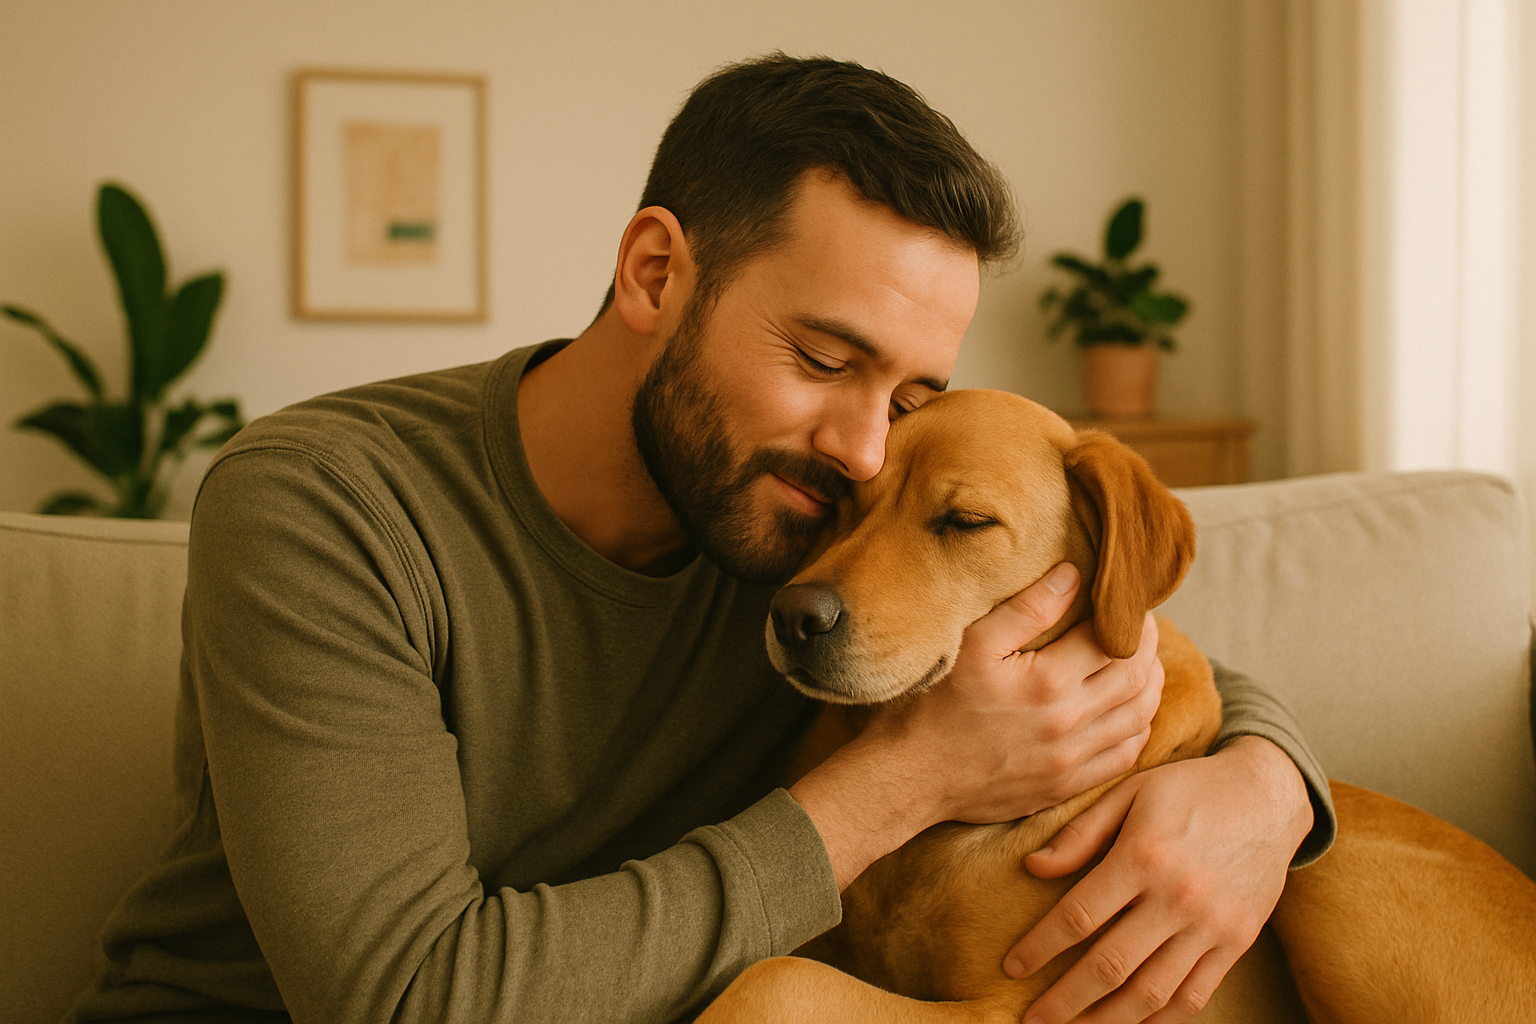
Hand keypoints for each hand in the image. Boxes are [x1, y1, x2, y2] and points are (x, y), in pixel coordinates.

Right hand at [865, 579, 1163, 826]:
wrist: (910, 776)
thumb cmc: (933, 704)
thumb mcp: (972, 643)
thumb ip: (1027, 608)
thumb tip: (1074, 575)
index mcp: (1048, 682)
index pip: (1116, 641)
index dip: (1130, 618)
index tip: (1126, 603)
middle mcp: (1069, 724)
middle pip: (1137, 679)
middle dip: (1146, 647)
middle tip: (1138, 628)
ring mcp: (1071, 761)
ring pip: (1139, 719)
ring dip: (1148, 687)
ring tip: (1140, 662)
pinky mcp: (1065, 786)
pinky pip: (1124, 757)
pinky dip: (1137, 728)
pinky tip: (1127, 711)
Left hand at [1004, 735, 1314, 1023]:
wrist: (1269, 795)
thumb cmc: (1190, 789)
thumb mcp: (1130, 792)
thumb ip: (1081, 833)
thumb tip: (1033, 867)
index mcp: (1144, 856)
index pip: (1079, 916)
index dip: (1040, 947)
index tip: (1012, 967)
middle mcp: (1177, 897)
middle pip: (1110, 965)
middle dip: (1065, 999)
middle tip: (1033, 1018)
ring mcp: (1212, 925)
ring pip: (1151, 992)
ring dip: (1108, 1018)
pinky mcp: (1238, 942)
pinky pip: (1194, 995)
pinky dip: (1160, 1018)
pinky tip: (1131, 1022)